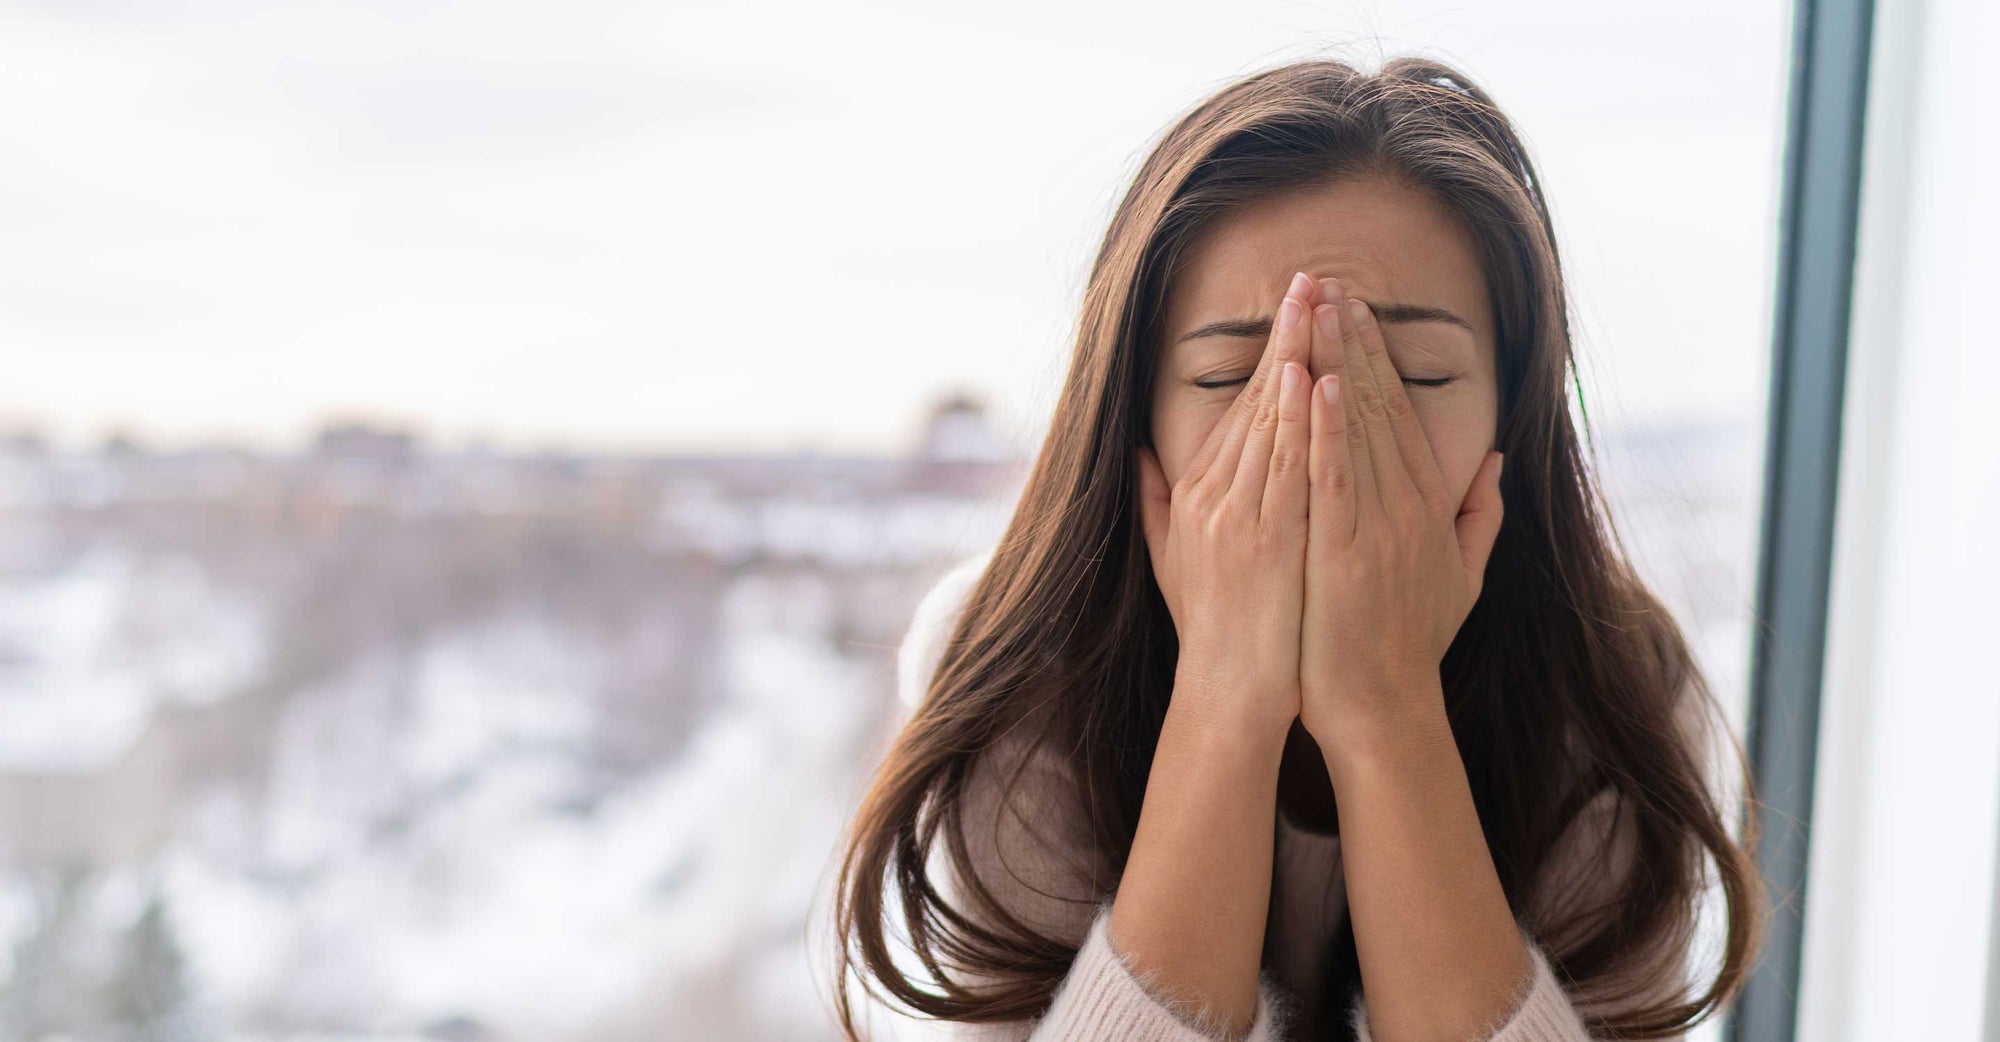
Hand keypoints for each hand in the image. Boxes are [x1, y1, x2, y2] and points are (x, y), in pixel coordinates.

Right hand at [1136, 271, 1317, 737]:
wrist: (1231, 694)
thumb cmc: (1214, 632)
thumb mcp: (1172, 561)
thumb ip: (1156, 504)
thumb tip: (1142, 457)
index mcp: (1198, 494)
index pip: (1240, 410)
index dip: (1268, 355)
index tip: (1292, 310)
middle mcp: (1214, 496)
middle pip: (1256, 400)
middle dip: (1284, 336)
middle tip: (1308, 279)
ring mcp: (1241, 516)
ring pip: (1273, 420)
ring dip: (1297, 358)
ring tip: (1319, 305)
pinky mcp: (1267, 539)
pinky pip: (1289, 466)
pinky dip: (1301, 419)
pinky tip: (1314, 376)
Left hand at [1297, 278, 1504, 749]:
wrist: (1382, 707)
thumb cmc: (1408, 646)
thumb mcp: (1460, 577)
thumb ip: (1479, 517)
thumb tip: (1497, 461)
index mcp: (1426, 506)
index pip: (1400, 415)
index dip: (1379, 358)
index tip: (1357, 311)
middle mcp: (1406, 506)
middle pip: (1378, 407)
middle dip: (1355, 341)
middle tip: (1331, 283)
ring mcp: (1378, 527)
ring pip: (1356, 429)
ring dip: (1339, 364)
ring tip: (1321, 309)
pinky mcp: (1347, 551)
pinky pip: (1335, 477)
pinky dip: (1328, 429)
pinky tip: (1320, 382)